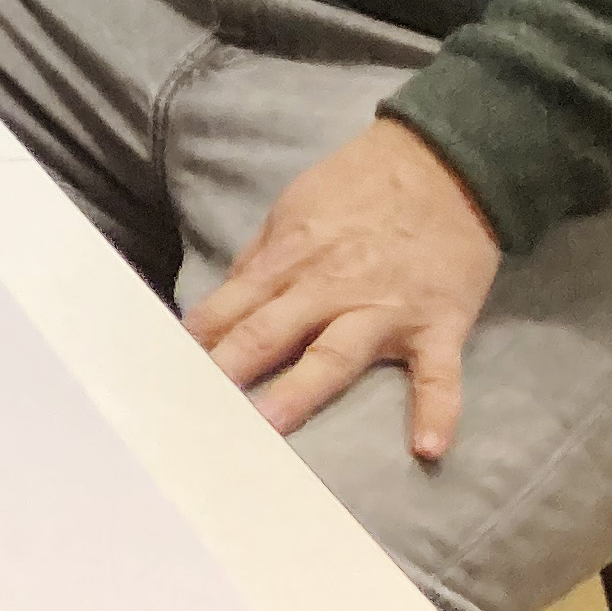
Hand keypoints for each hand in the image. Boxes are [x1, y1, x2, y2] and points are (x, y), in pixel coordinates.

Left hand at [186, 117, 501, 456]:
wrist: (443, 162)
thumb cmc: (360, 184)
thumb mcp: (294, 207)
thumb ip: (262, 258)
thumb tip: (227, 301)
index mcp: (290, 259)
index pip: (232, 307)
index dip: (199, 341)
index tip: (168, 374)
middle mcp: (330, 288)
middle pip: (271, 332)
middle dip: (231, 368)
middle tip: (196, 408)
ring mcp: (385, 310)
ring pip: (336, 356)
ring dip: (302, 391)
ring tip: (272, 428)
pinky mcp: (439, 325)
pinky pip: (439, 375)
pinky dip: (438, 410)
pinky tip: (428, 449)